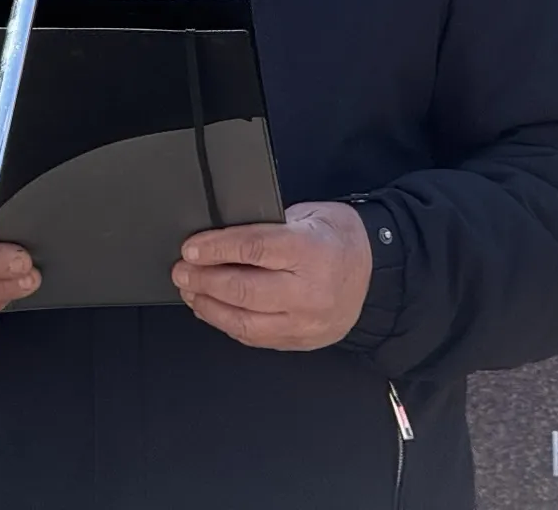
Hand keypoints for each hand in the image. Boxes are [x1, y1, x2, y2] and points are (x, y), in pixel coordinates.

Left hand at [171, 201, 372, 350]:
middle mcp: (308, 291)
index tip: (190, 248)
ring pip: (245, 321)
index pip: (253, 249)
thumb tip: (221, 236)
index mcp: (311, 251)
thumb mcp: (308, 215)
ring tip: (190, 292)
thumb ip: (269, 226)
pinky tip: (212, 310)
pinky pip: (256, 337)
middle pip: (244, 289)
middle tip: (181, 272)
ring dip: (209, 307)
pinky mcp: (301, 341)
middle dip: (204, 280)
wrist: (376, 273)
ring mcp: (305, 321)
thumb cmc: (339, 238)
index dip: (216, 249)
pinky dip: (228, 324)